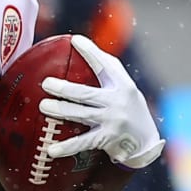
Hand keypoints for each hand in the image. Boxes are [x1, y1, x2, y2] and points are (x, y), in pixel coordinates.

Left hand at [37, 35, 164, 168]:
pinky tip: (51, 149)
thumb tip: (82, 46)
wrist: (146, 143)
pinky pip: (82, 142)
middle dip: (64, 88)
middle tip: (46, 83)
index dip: (91, 52)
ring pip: (81, 114)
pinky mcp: (107, 139)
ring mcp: (112, 121)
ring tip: (43, 106)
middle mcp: (118, 102)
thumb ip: (108, 73)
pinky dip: (66, 147)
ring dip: (60, 111)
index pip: (105, 66)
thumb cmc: (130, 110)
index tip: (75, 41)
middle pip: (86, 93)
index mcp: (123, 86)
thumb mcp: (126, 89)